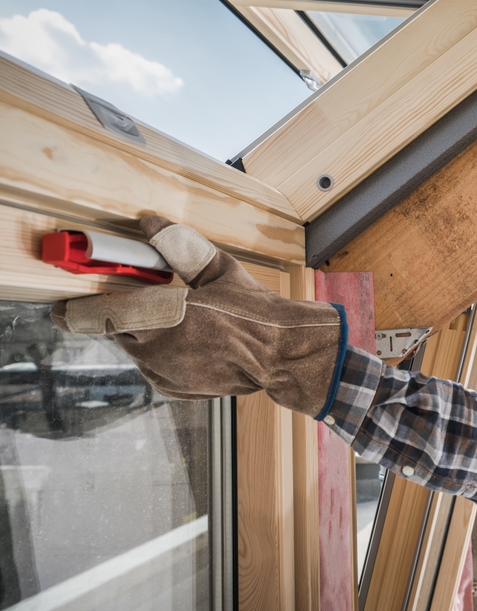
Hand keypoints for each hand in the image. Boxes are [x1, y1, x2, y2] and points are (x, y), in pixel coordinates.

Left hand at [50, 217, 342, 417]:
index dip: (71, 310)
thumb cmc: (255, 311)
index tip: (60, 306)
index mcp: (161, 316)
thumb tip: (150, 222)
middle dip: (127, 315)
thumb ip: (177, 245)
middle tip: (152, 303)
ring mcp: (163, 372)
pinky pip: (153, 366)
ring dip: (146, 334)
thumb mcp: (217, 270)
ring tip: (184, 323)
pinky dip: (163, 354)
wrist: (282, 353)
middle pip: (116, 329)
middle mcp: (155, 349)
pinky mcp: (174, 388)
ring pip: (135, 348)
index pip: (95, 315)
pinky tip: (193, 343)